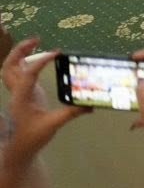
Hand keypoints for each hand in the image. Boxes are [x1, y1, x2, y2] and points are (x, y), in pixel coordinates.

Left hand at [1, 37, 90, 162]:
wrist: (20, 148)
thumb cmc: (33, 137)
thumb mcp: (53, 124)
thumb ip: (72, 113)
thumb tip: (92, 104)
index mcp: (22, 97)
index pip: (28, 74)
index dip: (41, 61)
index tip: (57, 53)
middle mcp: (16, 92)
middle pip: (9, 67)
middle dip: (20, 51)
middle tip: (37, 39)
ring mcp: (18, 92)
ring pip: (9, 69)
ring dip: (19, 54)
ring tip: (35, 43)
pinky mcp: (23, 93)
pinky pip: (18, 73)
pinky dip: (24, 62)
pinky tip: (38, 57)